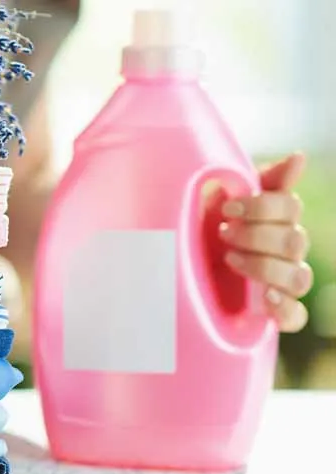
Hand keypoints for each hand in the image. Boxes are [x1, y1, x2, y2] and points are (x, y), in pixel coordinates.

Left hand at [219, 153, 312, 331]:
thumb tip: (300, 157)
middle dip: (257, 236)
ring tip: (231, 259)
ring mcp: (281, 283)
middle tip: (223, 233)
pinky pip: (295, 315)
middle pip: (295, 242)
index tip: (228, 208)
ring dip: (265, 267)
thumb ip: (260, 181)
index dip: (263, 207)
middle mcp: (285, 251)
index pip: (291, 209)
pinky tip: (264, 297)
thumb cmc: (202, 228)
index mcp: (277, 220)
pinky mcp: (272, 312)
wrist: (175, 264)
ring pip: (299, 277)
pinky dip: (283, 308)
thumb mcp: (221, 200)